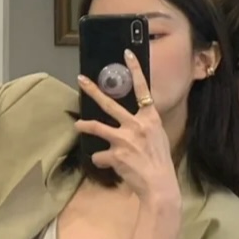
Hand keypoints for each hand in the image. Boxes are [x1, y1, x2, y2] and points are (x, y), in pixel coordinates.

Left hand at [75, 51, 178, 206]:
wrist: (159, 184)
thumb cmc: (160, 162)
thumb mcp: (158, 138)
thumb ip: (144, 127)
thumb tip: (133, 124)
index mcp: (150, 118)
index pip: (143, 89)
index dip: (135, 70)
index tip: (127, 53)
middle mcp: (137, 125)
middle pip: (110, 104)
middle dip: (93, 90)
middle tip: (81, 79)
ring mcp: (124, 139)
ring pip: (97, 127)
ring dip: (85, 125)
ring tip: (78, 124)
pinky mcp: (115, 154)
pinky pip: (101, 155)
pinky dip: (102, 160)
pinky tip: (109, 165)